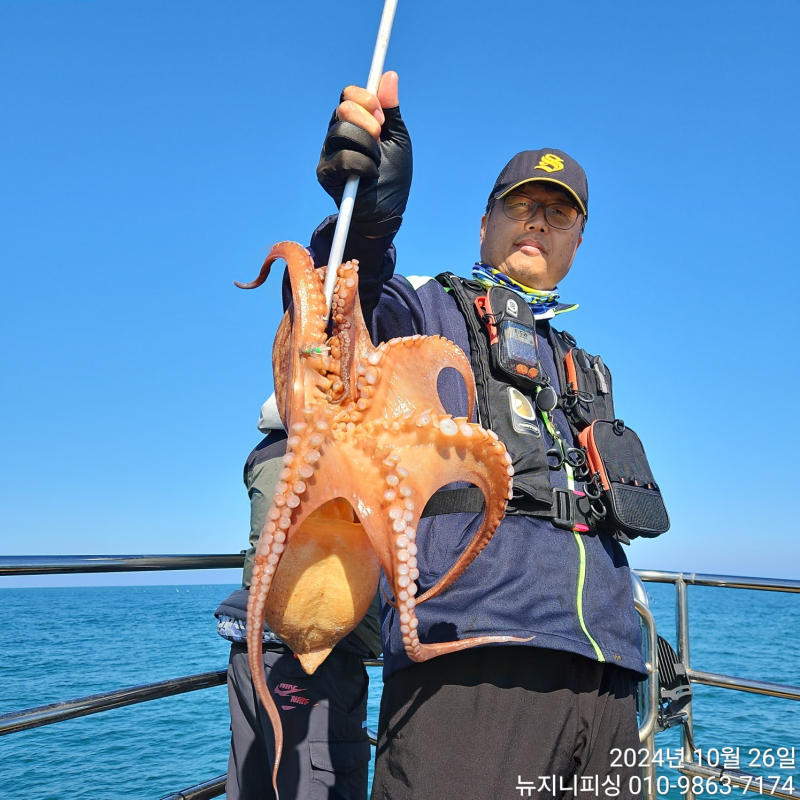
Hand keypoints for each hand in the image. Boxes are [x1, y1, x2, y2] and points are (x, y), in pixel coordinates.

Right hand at [317, 71, 411, 237]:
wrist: (387, 211)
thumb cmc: (393, 175)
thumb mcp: (398, 138)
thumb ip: (391, 110)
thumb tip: (388, 75)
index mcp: (354, 121)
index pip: (348, 95)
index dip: (366, 100)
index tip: (383, 118)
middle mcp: (337, 133)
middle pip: (343, 109)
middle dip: (368, 123)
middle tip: (380, 139)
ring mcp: (329, 152)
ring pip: (342, 132)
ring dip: (368, 148)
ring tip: (375, 162)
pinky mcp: (325, 172)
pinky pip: (342, 158)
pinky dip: (363, 166)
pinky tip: (368, 175)